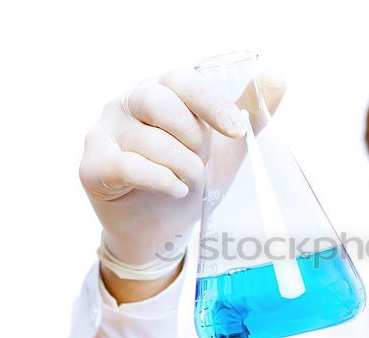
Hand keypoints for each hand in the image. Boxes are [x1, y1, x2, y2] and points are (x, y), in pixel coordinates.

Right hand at [79, 67, 284, 299]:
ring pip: (148, 140)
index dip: (211, 104)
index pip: (182, 80)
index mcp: (160, 91)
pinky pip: (127, 165)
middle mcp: (126, 103)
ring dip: (181, 167)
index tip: (236, 131)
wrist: (161, 230)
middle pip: (158, 101)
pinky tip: (173, 189)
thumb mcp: (227, 151)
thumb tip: (277, 77)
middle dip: (191, 138)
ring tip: (188, 182)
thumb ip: (250, 115)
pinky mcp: (91, 166)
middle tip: (202, 162)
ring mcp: (103, 132)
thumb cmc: (190, 180)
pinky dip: (160, 181)